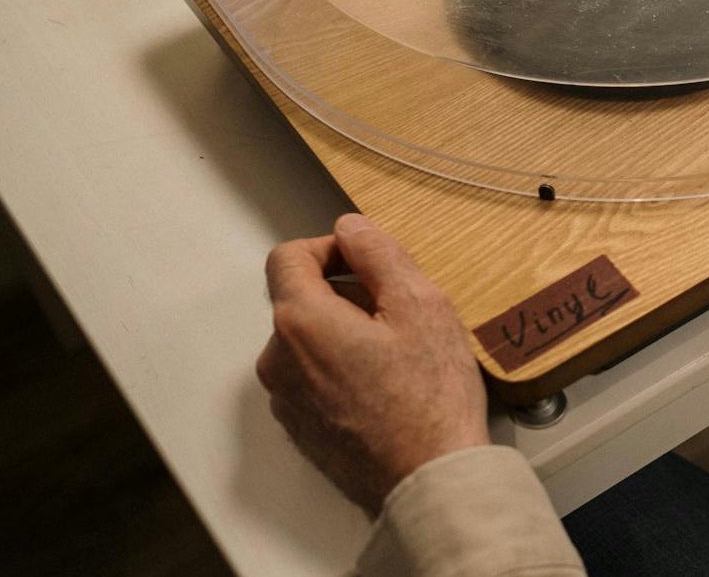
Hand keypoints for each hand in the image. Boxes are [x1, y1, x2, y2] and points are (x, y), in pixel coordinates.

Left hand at [256, 213, 489, 514]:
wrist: (429, 481)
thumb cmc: (430, 398)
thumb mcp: (420, 304)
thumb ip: (378, 253)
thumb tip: (350, 227)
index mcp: (300, 322)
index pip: (288, 256)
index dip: (329, 247)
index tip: (366, 261)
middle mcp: (278, 361)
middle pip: (300, 299)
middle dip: (345, 293)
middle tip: (399, 312)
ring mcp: (286, 400)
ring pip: (308, 340)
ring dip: (345, 332)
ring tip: (398, 354)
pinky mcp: (302, 428)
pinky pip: (313, 378)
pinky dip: (342, 369)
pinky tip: (387, 386)